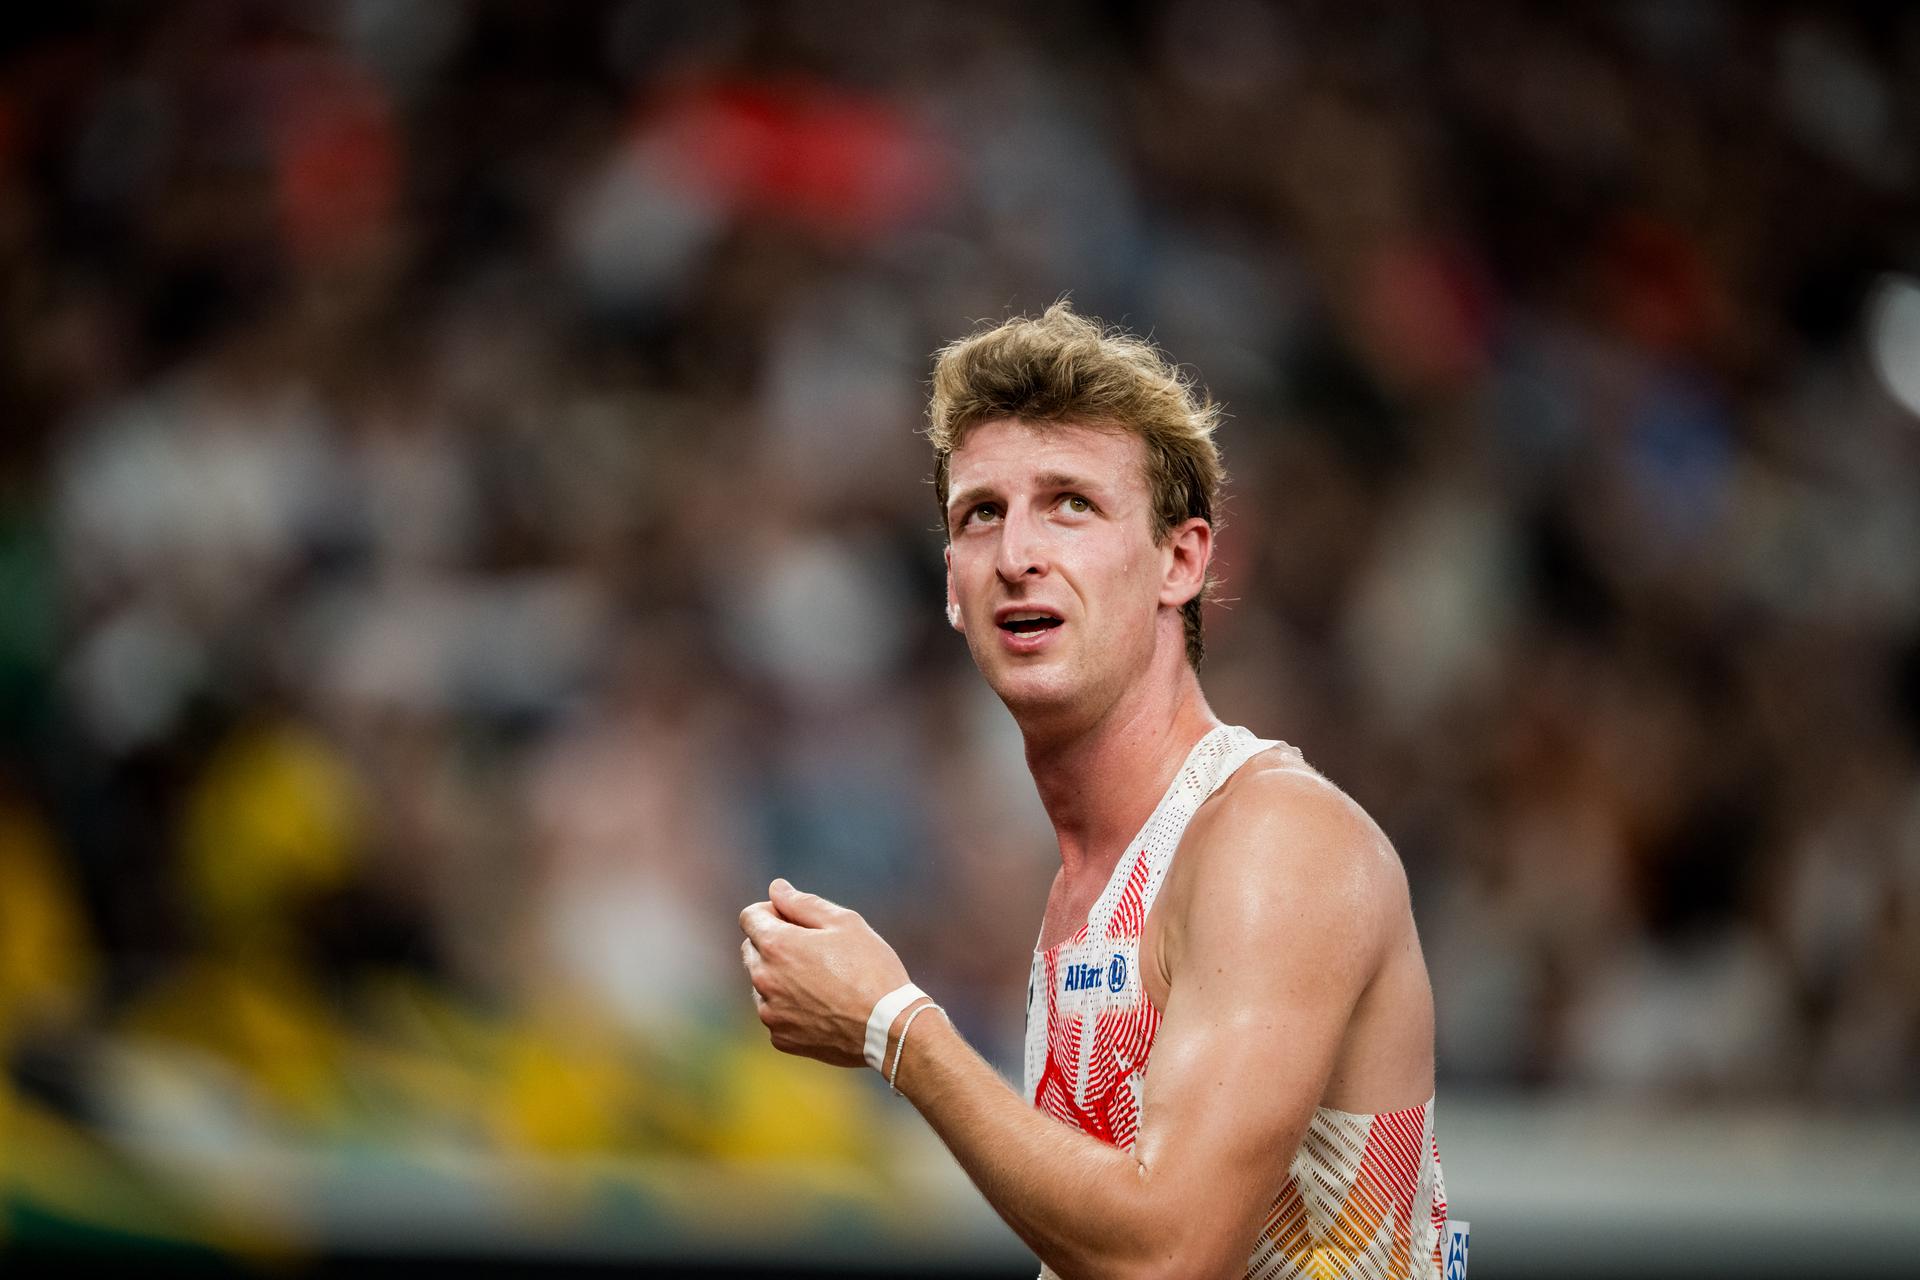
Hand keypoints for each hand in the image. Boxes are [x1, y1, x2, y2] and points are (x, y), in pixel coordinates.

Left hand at [739, 879, 911, 1068]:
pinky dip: (789, 1006)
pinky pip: (775, 1012)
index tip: (795, 920)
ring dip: (780, 976)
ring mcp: (770, 1012)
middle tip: (813, 950)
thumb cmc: (871, 969)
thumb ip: (803, 903)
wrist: (887, 1027)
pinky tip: (821, 1006)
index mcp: (777, 945)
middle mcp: (764, 979)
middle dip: (773, 942)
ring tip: (820, 981)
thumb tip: (776, 888)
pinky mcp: (781, 1038)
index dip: (772, 912)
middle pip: (751, 949)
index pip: (749, 917)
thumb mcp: (844, 923)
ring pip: (762, 983)